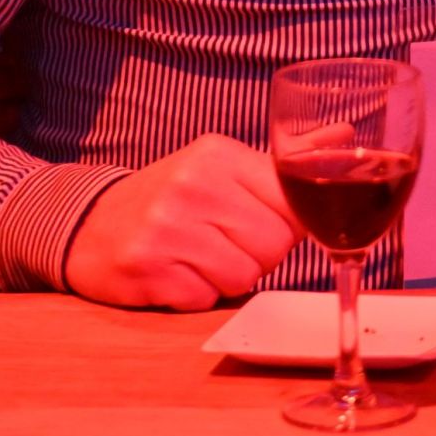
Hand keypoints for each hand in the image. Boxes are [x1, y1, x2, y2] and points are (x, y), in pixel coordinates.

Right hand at [63, 133, 297, 309]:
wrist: (89, 223)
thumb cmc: (172, 197)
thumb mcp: (224, 166)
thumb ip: (284, 161)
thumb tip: (345, 135)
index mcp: (219, 154)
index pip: (292, 204)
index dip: (285, 225)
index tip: (261, 223)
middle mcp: (193, 185)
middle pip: (274, 245)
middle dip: (259, 255)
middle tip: (225, 243)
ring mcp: (166, 227)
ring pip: (245, 277)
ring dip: (228, 278)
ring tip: (199, 257)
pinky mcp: (146, 269)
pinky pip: (206, 300)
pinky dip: (197, 295)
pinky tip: (175, 273)